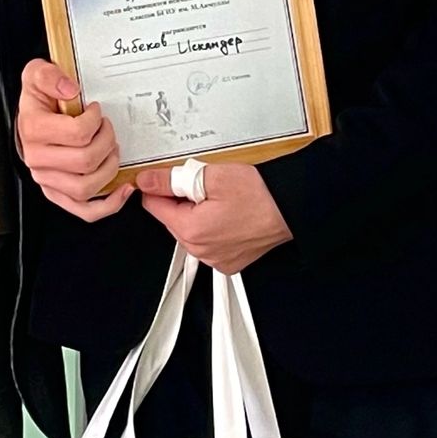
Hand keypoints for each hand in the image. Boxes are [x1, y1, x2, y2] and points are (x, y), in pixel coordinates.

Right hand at [16, 58, 133, 221]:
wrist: (29, 118)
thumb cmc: (38, 100)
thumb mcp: (38, 74)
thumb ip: (50, 75)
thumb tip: (70, 90)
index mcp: (33, 130)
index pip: (77, 133)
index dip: (95, 120)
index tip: (96, 111)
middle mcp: (37, 159)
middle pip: (85, 161)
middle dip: (107, 141)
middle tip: (107, 129)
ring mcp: (47, 180)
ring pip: (86, 187)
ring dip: (108, 168)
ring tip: (111, 150)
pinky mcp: (57, 193)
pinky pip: (84, 210)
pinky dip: (108, 204)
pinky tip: (122, 189)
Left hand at [135, 163, 291, 274]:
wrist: (290, 209)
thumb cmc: (259, 194)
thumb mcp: (210, 176)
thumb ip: (171, 180)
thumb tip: (146, 181)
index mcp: (192, 231)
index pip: (153, 206)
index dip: (160, 187)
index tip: (171, 179)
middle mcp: (201, 251)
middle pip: (171, 220)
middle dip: (181, 201)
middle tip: (206, 188)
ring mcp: (215, 259)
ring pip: (189, 230)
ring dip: (196, 214)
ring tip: (221, 200)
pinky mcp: (228, 261)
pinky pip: (207, 241)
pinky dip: (212, 227)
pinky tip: (228, 214)